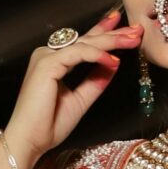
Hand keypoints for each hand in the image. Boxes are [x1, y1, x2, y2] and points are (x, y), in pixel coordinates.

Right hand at [0, 9, 142, 168]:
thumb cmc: (49, 125)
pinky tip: (113, 59)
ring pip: (84, 44)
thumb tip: (114, 63)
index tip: (125, 29)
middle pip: (86, 40)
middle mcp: (48, 55)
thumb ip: (95, 81)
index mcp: (55, 62)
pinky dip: (97, 55)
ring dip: (110, 41)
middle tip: (136, 30)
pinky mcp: (47, 64)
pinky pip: (77, 54)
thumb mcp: (81, 100)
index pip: (84, 44)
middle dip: (113, 34)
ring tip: (132, 40)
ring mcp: (46, 57)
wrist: (31, 140)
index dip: (104, 33)